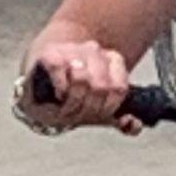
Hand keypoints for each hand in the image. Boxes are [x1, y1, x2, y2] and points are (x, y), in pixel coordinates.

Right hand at [15, 30, 136, 132]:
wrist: (41, 81)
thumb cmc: (73, 95)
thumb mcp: (99, 108)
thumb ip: (120, 119)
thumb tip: (133, 124)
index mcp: (112, 60)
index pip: (119, 88)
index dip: (109, 108)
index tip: (99, 114)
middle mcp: (94, 51)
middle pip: (101, 86)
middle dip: (88, 109)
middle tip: (78, 114)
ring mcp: (72, 51)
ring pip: (81, 78)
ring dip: (73, 102)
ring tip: (66, 107)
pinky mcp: (50, 54)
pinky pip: (59, 69)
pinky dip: (59, 89)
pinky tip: (58, 95)